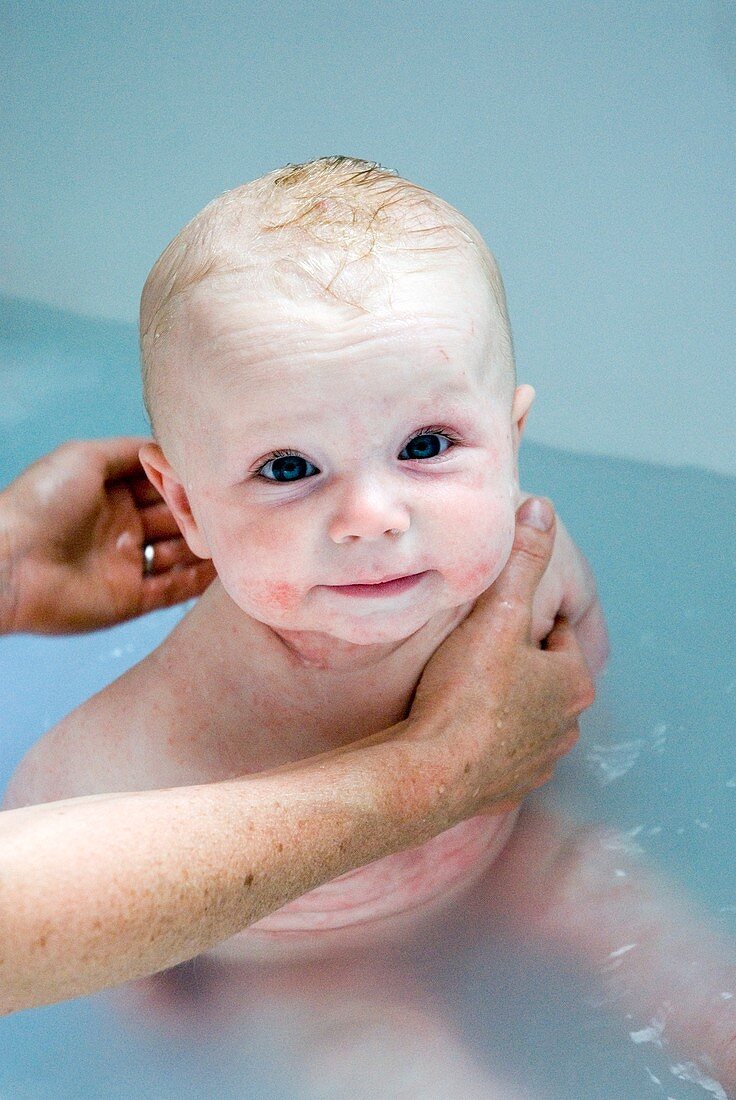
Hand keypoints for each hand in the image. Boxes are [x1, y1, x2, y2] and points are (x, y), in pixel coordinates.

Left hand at [0, 439, 215, 633]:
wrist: (10, 562)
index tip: (212, 477)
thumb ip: (130, 451)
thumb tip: (168, 449)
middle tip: (229, 508)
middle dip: (202, 513)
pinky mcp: (131, 600)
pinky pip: (174, 590)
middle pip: (176, 519)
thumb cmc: (41, 504)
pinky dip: (200, 581)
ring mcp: (127, 565)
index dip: (186, 482)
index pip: (162, 486)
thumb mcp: (83, 457)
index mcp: (111, 495)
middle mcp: (123, 529)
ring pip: (181, 555)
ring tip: (239, 536)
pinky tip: (226, 569)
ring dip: (207, 547)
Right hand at [400, 498, 594, 818]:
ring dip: (500, 702)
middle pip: (540, 675)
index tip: (488, 624)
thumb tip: (544, 511)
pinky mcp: (510, 787)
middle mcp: (567, 725)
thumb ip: (522, 561)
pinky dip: (485, 740)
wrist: (429, 772)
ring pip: (524, 714)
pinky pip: (503, 753)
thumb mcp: (497, 614)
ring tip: (458, 691)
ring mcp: (540, 761)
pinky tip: (454, 729)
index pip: (554, 633)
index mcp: (572, 681)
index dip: (519, 622)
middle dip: (512, 662)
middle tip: (469, 654)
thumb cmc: (464, 693)